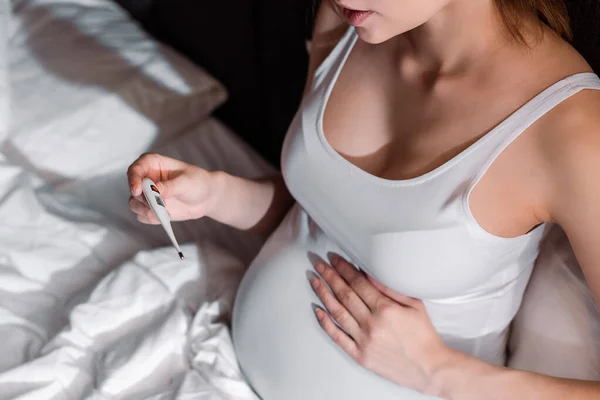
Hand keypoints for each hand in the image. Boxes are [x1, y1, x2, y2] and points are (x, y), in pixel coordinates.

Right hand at [127, 153, 218, 223]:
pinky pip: (142, 216)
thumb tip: (154, 191)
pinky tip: (166, 216)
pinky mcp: (150, 207)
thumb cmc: (197, 183)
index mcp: (153, 163)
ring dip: (146, 210)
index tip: (137, 191)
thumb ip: (169, 187)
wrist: (206, 198)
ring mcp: (147, 194)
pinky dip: (151, 218)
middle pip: (134, 189)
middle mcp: (146, 178)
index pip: (135, 169)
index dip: (133, 180)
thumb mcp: (185, 183)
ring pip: (134, 204)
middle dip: (144, 199)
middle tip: (160, 204)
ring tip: (165, 211)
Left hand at [310, 255, 450, 394]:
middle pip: (344, 295)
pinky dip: (326, 324)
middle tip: (319, 265)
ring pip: (338, 313)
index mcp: (385, 309)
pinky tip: (318, 311)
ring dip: (324, 295)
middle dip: (330, 277)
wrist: (429, 368)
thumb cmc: (423, 335)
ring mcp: (364, 340)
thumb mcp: (414, 305)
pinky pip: (338, 337)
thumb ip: (390, 289)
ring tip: (315, 281)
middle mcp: (371, 323)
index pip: (358, 283)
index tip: (334, 259)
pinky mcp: (360, 355)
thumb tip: (369, 274)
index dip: (344, 269)